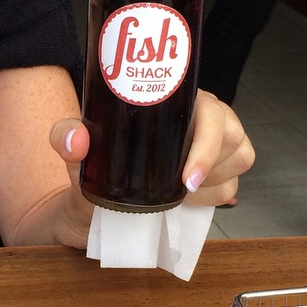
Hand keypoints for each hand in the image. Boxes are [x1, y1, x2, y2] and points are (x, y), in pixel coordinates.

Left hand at [46, 90, 254, 228]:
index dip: (207, 145)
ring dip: (214, 182)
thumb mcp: (72, 152)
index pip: (211, 112)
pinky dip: (215, 197)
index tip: (186, 179)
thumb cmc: (89, 166)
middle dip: (212, 167)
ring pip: (240, 158)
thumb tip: (75, 139)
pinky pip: (233, 186)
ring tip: (181, 194)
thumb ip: (66, 137)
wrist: (88, 207)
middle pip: (234, 135)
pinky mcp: (217, 174)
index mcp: (175, 100)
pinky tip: (189, 203)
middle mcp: (200, 118)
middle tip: (181, 190)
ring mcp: (213, 146)